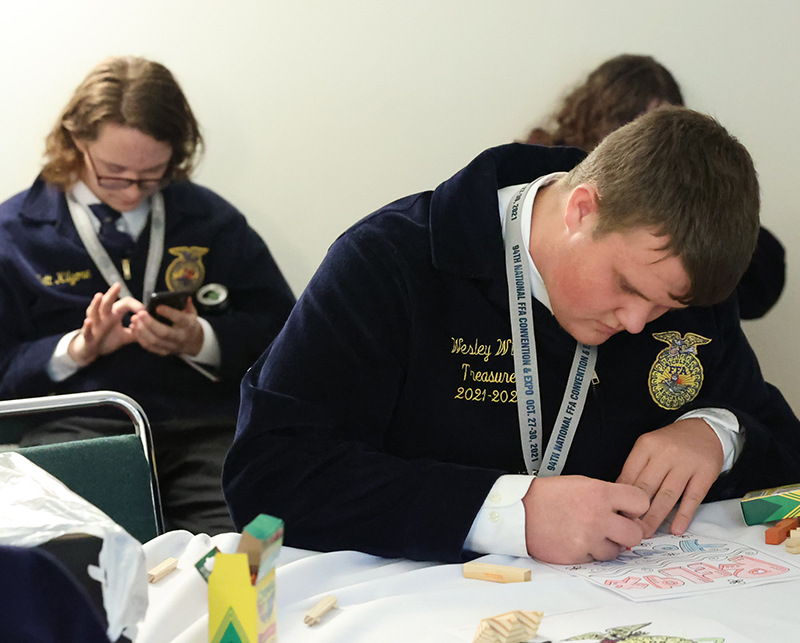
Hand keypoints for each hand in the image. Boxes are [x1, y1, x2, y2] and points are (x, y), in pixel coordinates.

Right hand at [68, 283, 143, 365]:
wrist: (91, 351)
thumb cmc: (107, 340)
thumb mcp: (125, 336)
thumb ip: (137, 331)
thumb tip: (151, 328)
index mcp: (113, 315)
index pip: (124, 304)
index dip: (135, 305)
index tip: (144, 310)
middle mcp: (103, 317)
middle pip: (107, 303)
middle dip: (112, 294)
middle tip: (117, 285)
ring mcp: (94, 326)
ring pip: (93, 312)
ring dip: (96, 304)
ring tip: (99, 295)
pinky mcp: (88, 336)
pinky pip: (87, 331)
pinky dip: (87, 326)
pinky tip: (88, 321)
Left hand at [129, 296, 203, 356]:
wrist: (192, 341)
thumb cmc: (188, 323)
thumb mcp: (191, 312)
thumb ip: (187, 304)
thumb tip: (185, 297)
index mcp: (188, 325)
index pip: (180, 320)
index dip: (169, 313)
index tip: (158, 307)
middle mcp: (180, 337)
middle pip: (164, 333)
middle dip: (150, 323)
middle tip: (140, 314)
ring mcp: (172, 346)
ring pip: (154, 341)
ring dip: (141, 330)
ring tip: (134, 319)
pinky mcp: (163, 352)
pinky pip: (149, 347)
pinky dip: (140, 338)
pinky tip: (134, 328)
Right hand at [523, 475, 648, 563]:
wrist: (519, 511)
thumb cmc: (548, 496)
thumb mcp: (581, 484)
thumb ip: (607, 495)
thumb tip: (629, 512)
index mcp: (600, 492)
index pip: (641, 502)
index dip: (635, 507)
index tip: (628, 510)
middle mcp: (598, 516)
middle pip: (636, 534)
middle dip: (627, 532)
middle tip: (615, 528)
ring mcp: (588, 538)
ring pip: (617, 551)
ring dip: (607, 545)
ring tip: (589, 534)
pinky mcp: (578, 555)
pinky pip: (596, 559)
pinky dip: (589, 552)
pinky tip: (576, 540)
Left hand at [616, 418, 722, 537]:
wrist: (705, 430)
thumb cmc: (671, 443)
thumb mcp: (649, 447)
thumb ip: (636, 468)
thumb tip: (619, 494)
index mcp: (646, 446)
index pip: (629, 474)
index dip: (621, 497)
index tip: (615, 514)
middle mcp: (665, 454)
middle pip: (646, 487)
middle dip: (636, 511)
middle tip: (628, 529)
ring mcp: (686, 464)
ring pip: (667, 495)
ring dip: (655, 517)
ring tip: (646, 533)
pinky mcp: (705, 474)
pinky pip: (692, 498)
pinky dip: (683, 515)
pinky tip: (675, 529)